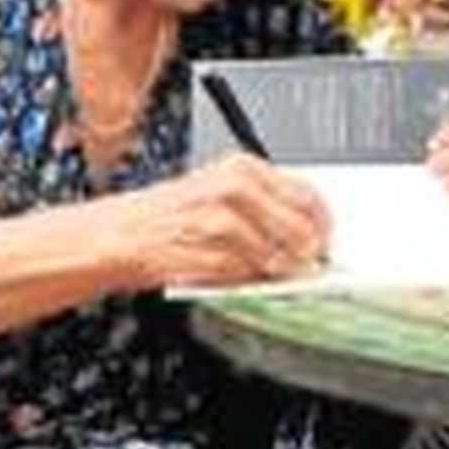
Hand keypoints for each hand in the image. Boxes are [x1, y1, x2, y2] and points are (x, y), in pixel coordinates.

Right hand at [105, 154, 330, 287]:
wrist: (121, 232)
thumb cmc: (171, 215)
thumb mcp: (219, 190)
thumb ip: (264, 204)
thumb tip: (307, 230)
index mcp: (243, 167)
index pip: (307, 195)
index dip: (322, 223)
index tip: (326, 240)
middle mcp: (235, 188)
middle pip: (299, 227)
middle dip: (307, 252)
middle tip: (307, 264)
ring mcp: (222, 220)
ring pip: (277, 255)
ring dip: (280, 271)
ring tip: (272, 273)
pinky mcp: (210, 251)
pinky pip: (250, 274)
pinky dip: (252, 281)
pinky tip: (244, 277)